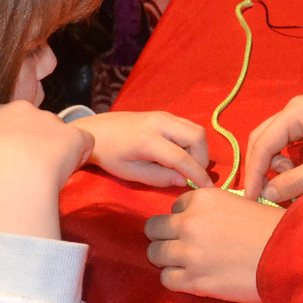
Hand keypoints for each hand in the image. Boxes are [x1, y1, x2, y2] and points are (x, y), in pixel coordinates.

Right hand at [0, 100, 94, 240]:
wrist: (13, 179)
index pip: (5, 119)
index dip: (12, 139)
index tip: (11, 157)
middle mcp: (22, 108)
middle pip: (35, 122)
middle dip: (37, 141)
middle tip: (31, 168)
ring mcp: (49, 117)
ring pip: (59, 132)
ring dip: (58, 149)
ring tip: (47, 175)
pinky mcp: (73, 132)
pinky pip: (83, 141)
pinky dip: (80, 154)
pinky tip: (67, 171)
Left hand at [72, 110, 212, 187]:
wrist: (96, 131)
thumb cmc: (109, 155)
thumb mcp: (130, 173)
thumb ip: (158, 178)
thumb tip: (183, 181)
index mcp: (148, 140)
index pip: (182, 157)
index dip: (197, 174)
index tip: (207, 188)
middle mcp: (159, 123)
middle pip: (197, 136)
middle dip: (202, 158)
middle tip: (192, 174)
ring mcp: (163, 115)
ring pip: (196, 129)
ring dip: (198, 149)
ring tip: (186, 164)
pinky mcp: (164, 114)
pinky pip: (188, 126)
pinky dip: (191, 141)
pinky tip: (180, 153)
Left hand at [144, 187, 283, 301]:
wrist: (289, 255)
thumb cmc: (271, 228)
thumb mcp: (238, 203)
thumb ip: (209, 209)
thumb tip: (192, 219)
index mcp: (201, 199)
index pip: (174, 207)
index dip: (184, 219)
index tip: (200, 229)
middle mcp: (189, 223)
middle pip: (154, 229)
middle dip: (166, 237)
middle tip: (184, 247)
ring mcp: (188, 253)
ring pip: (155, 254)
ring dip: (168, 259)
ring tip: (188, 264)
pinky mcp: (193, 280)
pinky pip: (166, 279)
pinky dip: (176, 279)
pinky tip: (193, 278)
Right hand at [241, 93, 302, 202]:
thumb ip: (293, 182)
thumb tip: (266, 195)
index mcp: (295, 111)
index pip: (262, 143)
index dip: (254, 173)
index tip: (251, 198)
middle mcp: (296, 107)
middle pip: (263, 138)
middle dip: (260, 167)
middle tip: (259, 193)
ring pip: (275, 141)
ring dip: (276, 164)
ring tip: (289, 182)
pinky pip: (290, 142)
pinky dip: (288, 160)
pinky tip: (298, 173)